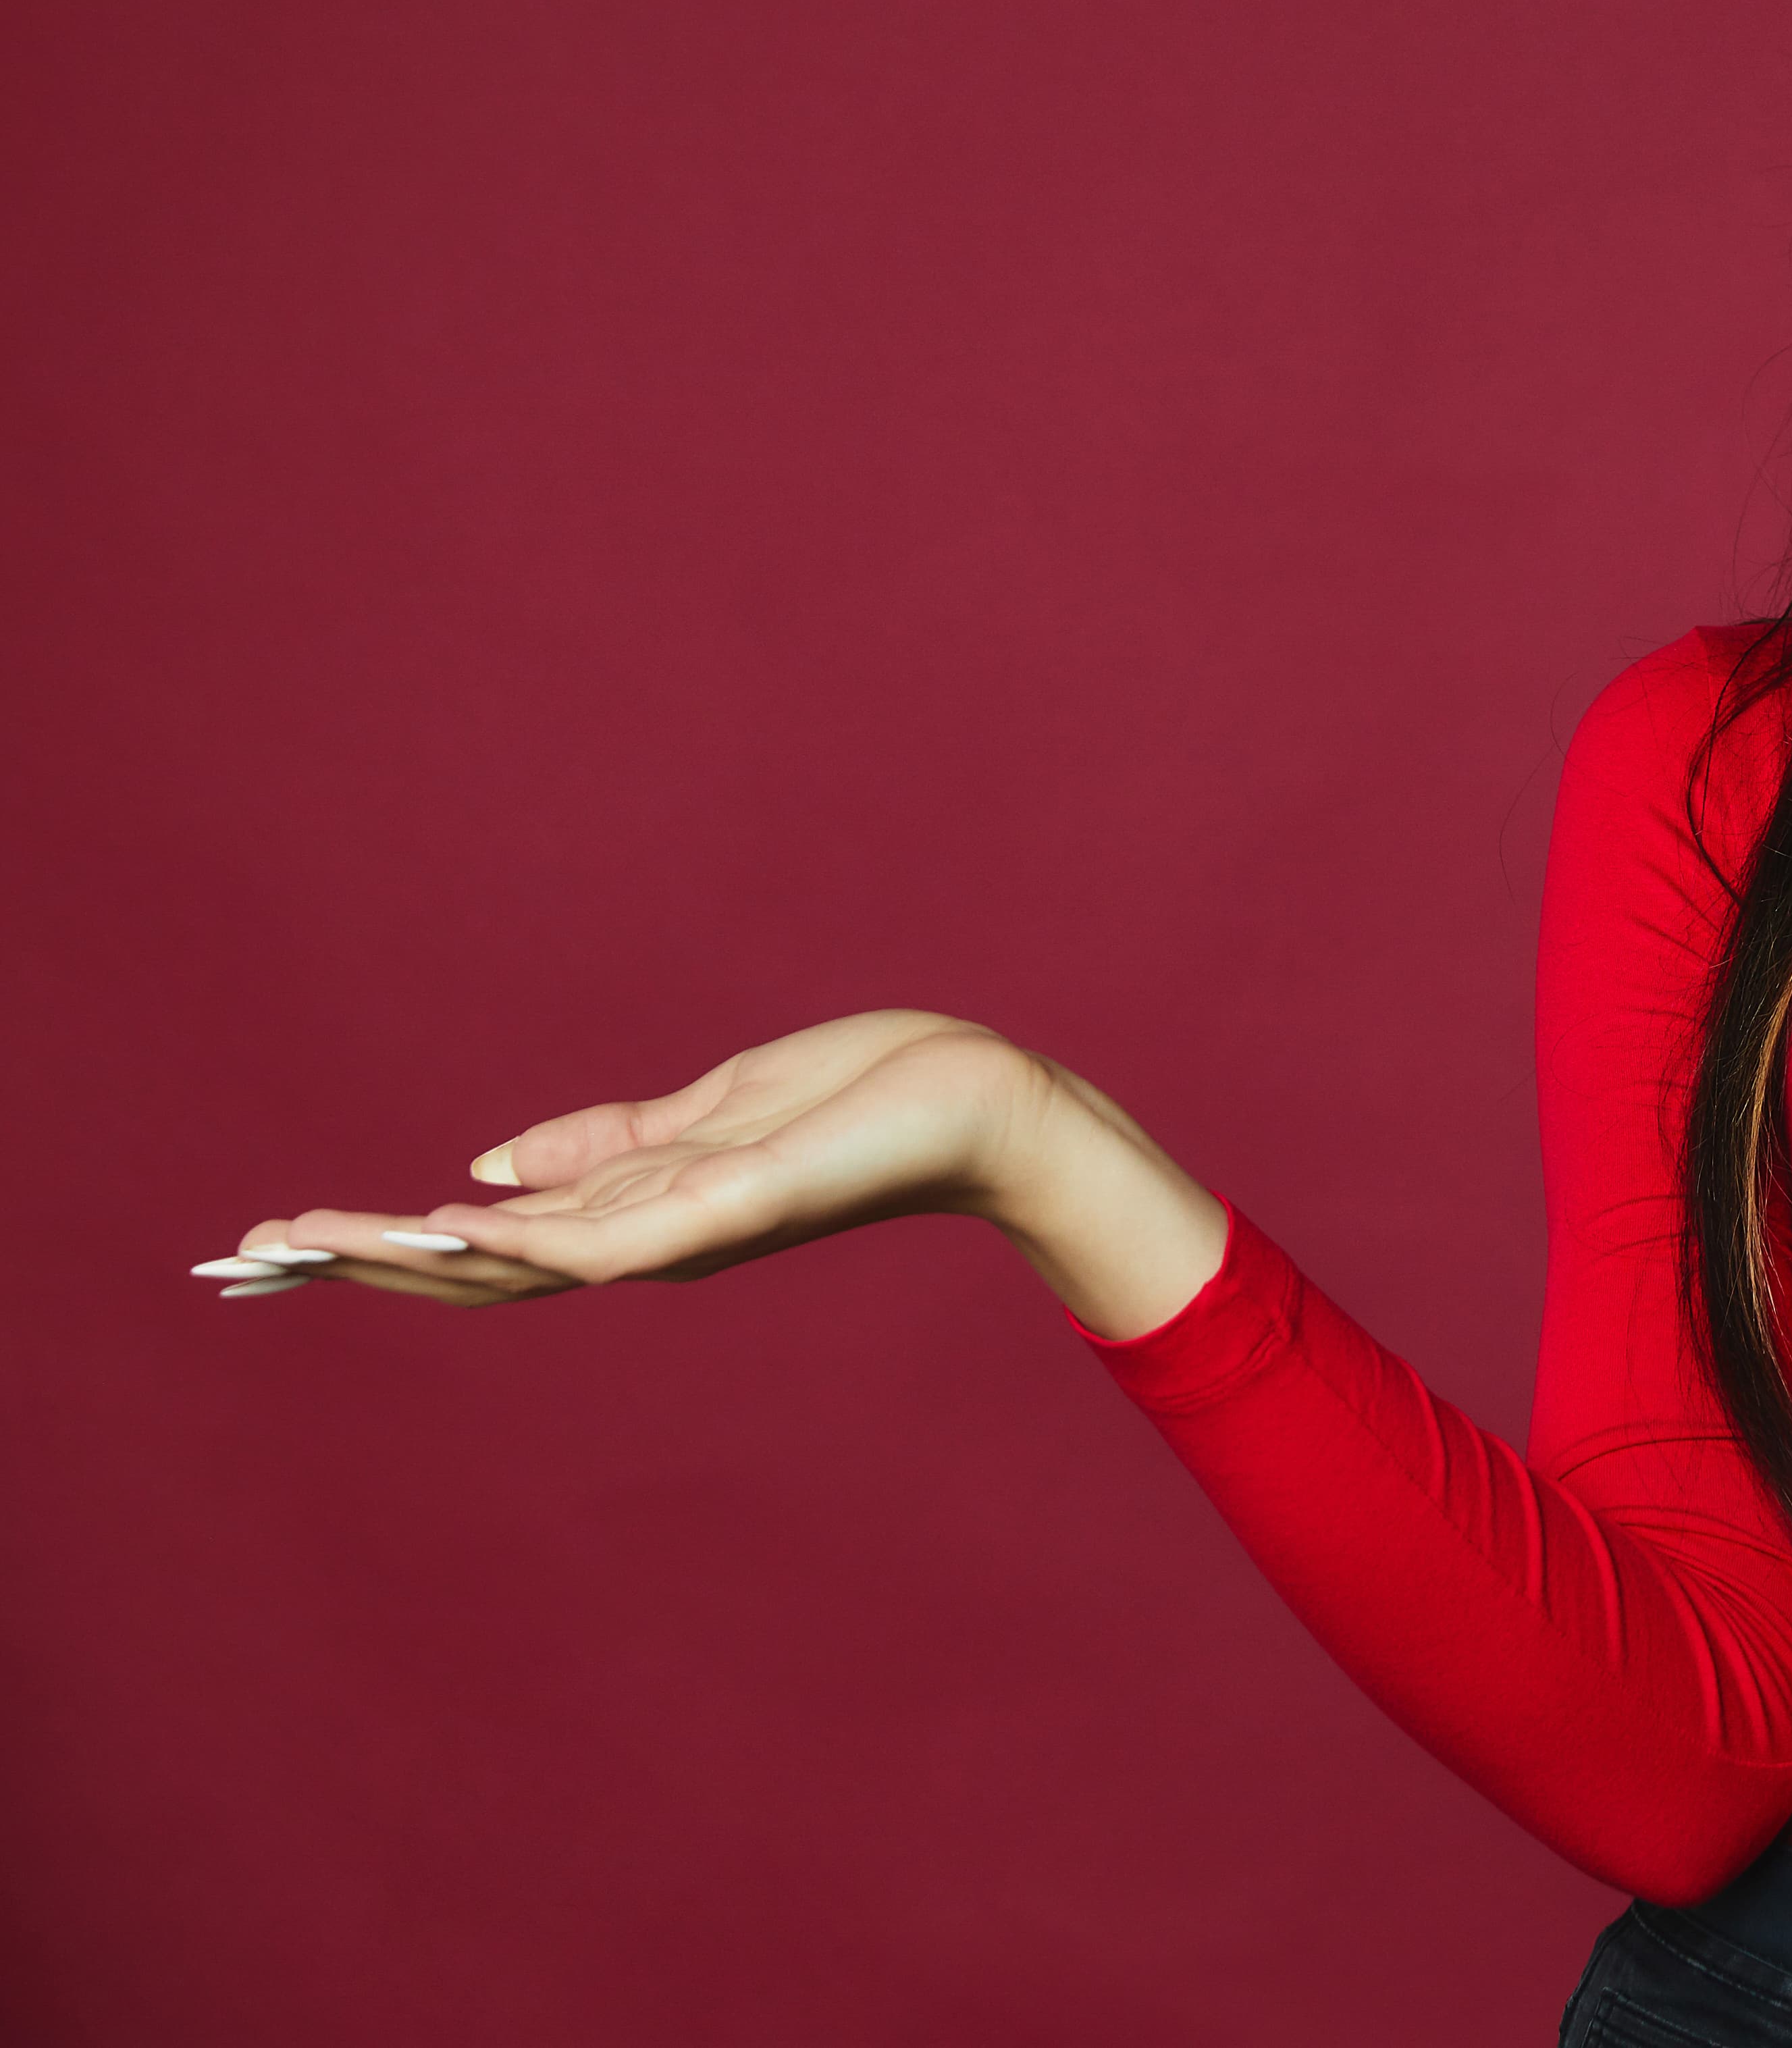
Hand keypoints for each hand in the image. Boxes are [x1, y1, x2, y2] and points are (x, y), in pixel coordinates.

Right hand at [193, 1010, 1227, 1333]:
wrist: (971, 1098)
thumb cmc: (860, 1098)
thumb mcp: (706, 1113)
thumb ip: (603, 1145)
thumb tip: (486, 1171)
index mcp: (638, 1215)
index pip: (485, 1245)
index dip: (380, 1247)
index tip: (280, 1243)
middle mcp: (648, 1242)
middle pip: (478, 1268)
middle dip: (361, 1264)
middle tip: (245, 1259)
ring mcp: (684, 1233)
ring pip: (521, 1261)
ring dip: (412, 1255)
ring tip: (307, 1242)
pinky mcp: (728, 1207)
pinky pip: (609, 1236)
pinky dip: (527, 1237)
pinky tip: (453, 1225)